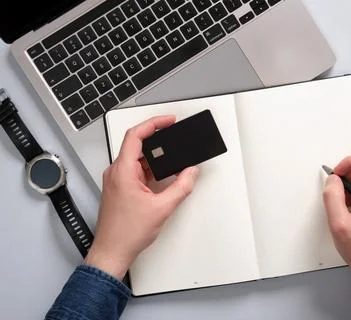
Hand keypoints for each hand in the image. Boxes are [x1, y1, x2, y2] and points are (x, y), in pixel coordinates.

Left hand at [85, 116, 198, 279]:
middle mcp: (116, 172)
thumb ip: (181, 187)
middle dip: (158, 140)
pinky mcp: (119, 188)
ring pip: (137, 159)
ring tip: (172, 160)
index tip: (168, 121)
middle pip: (137, 145)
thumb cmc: (126, 233)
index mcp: (123, 171)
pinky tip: (162, 177)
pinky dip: (150, 170)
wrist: (112, 251)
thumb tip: (191, 172)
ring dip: (154, 157)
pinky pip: (135, 171)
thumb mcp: (162, 208)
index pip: (136, 135)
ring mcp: (116, 180)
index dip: (154, 123)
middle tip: (174, 136)